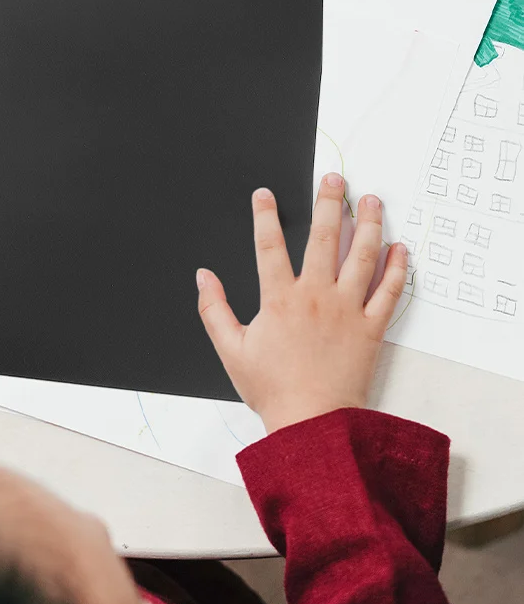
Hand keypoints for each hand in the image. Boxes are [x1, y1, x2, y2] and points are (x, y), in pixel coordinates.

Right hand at [197, 173, 406, 433]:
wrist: (313, 424)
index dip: (265, 215)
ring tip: (372, 200)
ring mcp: (347, 310)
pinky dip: (396, 269)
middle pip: (324, 238)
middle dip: (330, 203)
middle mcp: (315, 297)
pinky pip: (388, 292)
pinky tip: (400, 248)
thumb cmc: (272, 389)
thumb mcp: (230, 349)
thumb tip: (202, 276)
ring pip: (361, 257)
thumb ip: (213, 308)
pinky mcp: (371, 328)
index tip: (265, 194)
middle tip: (335, 179)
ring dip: (369, 224)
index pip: (270, 245)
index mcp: (279, 299)